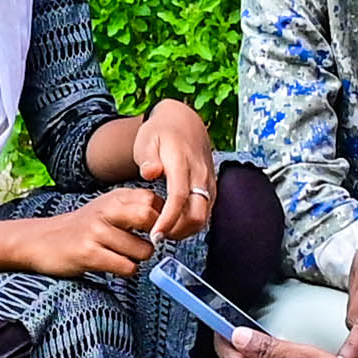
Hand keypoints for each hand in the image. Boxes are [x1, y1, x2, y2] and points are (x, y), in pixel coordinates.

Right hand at [3, 194, 162, 279]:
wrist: (41, 240)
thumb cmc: (81, 228)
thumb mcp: (107, 209)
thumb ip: (135, 209)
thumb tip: (170, 219)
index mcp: (115, 197)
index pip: (153, 201)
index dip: (162, 219)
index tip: (156, 231)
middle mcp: (106, 210)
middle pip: (150, 217)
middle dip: (156, 237)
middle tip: (145, 244)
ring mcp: (97, 231)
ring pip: (143, 250)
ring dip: (138, 259)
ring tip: (122, 256)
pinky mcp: (89, 253)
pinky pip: (126, 267)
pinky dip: (126, 270)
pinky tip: (113, 265)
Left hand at [128, 103, 217, 240]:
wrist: (183, 121)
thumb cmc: (161, 132)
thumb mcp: (146, 139)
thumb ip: (148, 158)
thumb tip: (150, 173)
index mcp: (182, 162)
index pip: (179, 197)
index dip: (168, 219)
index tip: (156, 234)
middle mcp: (200, 174)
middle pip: (197, 214)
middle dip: (178, 231)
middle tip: (157, 235)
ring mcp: (208, 181)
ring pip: (204, 217)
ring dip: (185, 229)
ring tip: (164, 230)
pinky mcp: (211, 187)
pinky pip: (206, 212)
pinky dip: (192, 222)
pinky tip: (175, 221)